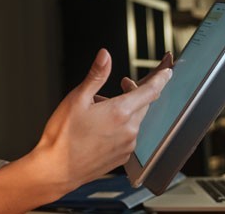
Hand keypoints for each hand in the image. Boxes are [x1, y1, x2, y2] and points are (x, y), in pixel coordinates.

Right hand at [31, 48, 171, 191]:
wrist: (57, 168)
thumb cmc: (63, 136)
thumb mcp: (76, 98)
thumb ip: (96, 75)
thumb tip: (105, 56)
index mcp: (119, 112)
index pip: (150, 92)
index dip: (161, 79)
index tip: (167, 72)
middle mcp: (129, 130)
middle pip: (143, 105)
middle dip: (136, 92)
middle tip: (121, 84)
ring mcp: (127, 146)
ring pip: (135, 121)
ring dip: (125, 110)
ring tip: (101, 109)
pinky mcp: (122, 157)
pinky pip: (129, 136)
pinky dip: (121, 126)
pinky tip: (101, 127)